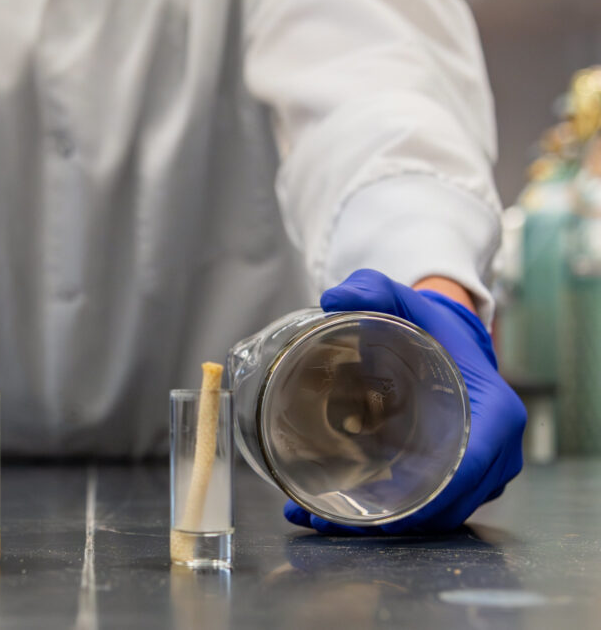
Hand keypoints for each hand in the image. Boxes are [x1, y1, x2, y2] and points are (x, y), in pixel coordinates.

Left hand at [284, 269, 525, 533]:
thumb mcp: (399, 299)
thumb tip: (335, 298)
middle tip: (334, 518)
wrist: (440, 338)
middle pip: (447, 504)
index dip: (432, 496)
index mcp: (495, 412)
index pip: (473, 468)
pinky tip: (323, 515)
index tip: (385, 508)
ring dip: (377, 526)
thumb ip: (370, 288)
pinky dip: (379, 518)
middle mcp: (492, 451)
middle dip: (390, 520)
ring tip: (319, 519)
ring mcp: (475, 471)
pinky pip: (423, 509)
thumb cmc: (427, 324)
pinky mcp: (452, 480)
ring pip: (431, 514)